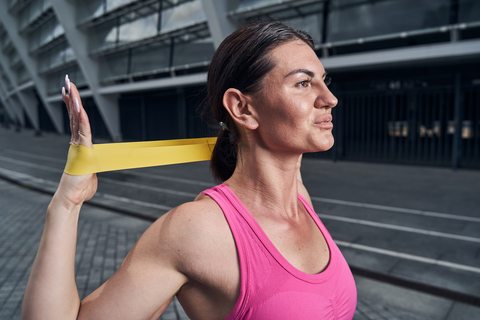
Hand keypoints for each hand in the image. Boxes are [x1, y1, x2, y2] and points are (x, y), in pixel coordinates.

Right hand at [55, 75, 97, 209]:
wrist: (72, 198)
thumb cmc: (81, 189)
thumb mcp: (91, 174)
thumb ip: (93, 167)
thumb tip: (96, 168)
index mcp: (80, 145)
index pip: (77, 122)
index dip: (73, 108)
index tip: (69, 94)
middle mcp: (77, 142)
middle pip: (75, 116)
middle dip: (71, 98)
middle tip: (67, 83)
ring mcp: (78, 145)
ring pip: (77, 119)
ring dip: (74, 102)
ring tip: (70, 87)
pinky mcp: (81, 149)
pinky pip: (82, 129)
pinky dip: (80, 116)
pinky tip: (78, 105)